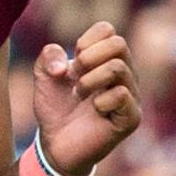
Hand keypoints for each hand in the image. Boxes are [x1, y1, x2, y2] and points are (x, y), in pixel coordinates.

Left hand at [32, 21, 140, 175]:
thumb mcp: (44, 76)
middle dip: (88, 58)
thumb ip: (49, 56)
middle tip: (75, 77)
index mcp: (107, 60)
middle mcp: (124, 75)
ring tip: (79, 94)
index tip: (74, 61)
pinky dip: (100, 100)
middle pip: (118, 44)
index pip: (108, 31)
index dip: (86, 41)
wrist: (56, 144)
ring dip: (89, 80)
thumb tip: (67, 63)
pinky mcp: (131, 118)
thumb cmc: (56, 108)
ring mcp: (131, 96)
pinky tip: (94, 110)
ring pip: (119, 68)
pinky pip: (122, 95)